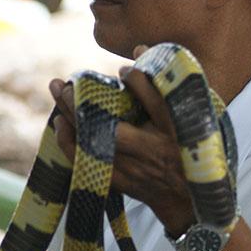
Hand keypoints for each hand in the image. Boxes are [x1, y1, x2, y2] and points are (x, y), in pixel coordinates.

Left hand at [49, 45, 195, 237]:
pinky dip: (71, 143)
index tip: (123, 70)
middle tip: (67, 82)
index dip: (139, 83)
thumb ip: (166, 88)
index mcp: (176, 133)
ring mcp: (136, 170)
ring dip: (72, 117)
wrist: (187, 200)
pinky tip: (61, 124)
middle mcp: (154, 152)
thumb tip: (137, 51)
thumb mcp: (191, 120)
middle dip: (85, 104)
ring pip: (95, 144)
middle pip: (113, 128)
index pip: (157, 103)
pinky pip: (89, 163)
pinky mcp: (122, 182)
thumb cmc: (189, 152)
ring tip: (58, 91)